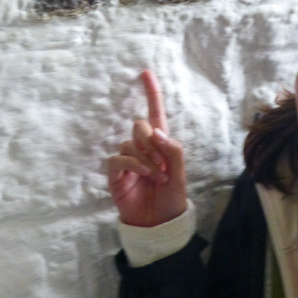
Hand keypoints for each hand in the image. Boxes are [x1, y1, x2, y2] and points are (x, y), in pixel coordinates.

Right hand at [107, 70, 187, 226]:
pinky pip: (119, 158)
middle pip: (140, 125)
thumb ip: (174, 151)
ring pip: (130, 142)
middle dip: (153, 141)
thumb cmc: (172, 200)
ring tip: (158, 177)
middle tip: (164, 164)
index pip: (155, 114)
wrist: (159, 224)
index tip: (146, 72)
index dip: (151, 93)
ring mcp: (128, 161)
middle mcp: (142, 149)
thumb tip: (156, 132)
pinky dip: (134, 163)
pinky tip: (144, 175)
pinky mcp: (115, 174)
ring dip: (147, 157)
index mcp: (160, 146)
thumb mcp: (181, 175)